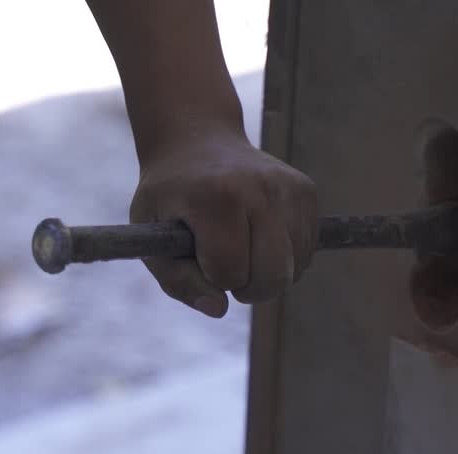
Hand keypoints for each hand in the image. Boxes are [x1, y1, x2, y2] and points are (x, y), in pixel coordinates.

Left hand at [130, 127, 317, 317]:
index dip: (213, 278)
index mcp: (215, 198)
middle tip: (224, 267)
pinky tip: (259, 239)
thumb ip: (178, 280)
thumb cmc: (168, 197)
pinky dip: (284, 259)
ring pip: (294, 268)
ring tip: (240, 248)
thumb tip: (218, 309)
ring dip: (266, 274)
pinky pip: (306, 252)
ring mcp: (288, 188)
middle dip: (246, 287)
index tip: (199, 259)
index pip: (230, 271)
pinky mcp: (306, 191)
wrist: (196, 140)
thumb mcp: (150, 236)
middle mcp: (259, 188)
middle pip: (272, 275)